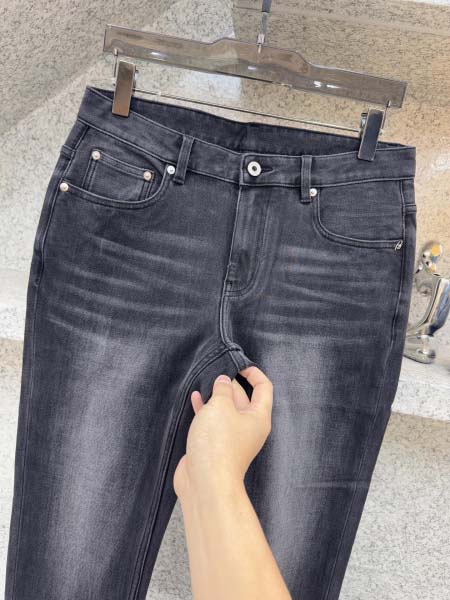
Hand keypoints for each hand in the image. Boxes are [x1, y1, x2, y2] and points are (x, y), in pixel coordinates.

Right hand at [173, 366, 272, 499]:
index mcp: (258, 416)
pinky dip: (205, 408)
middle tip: (216, 370)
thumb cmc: (218, 444)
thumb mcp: (221, 407)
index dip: (253, 372)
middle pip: (243, 397)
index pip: (264, 388)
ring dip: (216, 396)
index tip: (238, 363)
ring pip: (225, 409)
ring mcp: (231, 436)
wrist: (206, 482)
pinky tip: (195, 398)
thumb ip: (223, 390)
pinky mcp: (215, 444)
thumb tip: (224, 381)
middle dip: (230, 383)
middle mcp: (248, 426)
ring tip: (204, 381)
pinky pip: (212, 421)